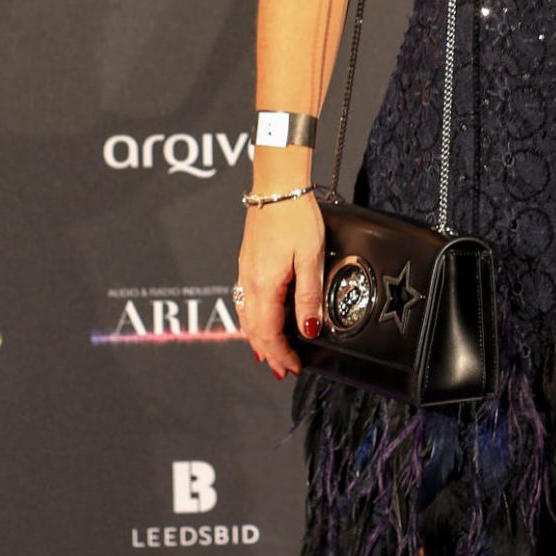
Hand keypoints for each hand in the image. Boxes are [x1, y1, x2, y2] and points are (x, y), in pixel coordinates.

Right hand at [235, 192, 325, 378]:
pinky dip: (253, 320)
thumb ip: (308, 296)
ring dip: (259, 339)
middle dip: (269, 353)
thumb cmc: (296, 217)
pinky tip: (260, 321)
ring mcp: (245, 271)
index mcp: (264, 285)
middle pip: (254, 330)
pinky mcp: (247, 262)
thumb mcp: (311, 258)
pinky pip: (245, 301)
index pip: (269, 333)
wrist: (277, 185)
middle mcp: (248, 282)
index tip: (294, 368)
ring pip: (246, 317)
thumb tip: (308, 329)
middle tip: (283, 370)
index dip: (281, 355)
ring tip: (271, 354)